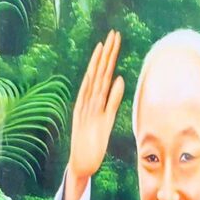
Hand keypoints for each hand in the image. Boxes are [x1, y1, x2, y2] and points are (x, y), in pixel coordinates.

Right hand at [64, 30, 124, 199]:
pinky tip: (116, 78)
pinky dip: (112, 94)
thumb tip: (118, 80)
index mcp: (89, 100)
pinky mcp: (99, 125)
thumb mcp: (105, 117)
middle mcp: (88, 102)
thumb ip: (112, 99)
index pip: (99, 73)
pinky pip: (107, 107)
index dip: (105, 56)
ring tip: (110, 48)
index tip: (110, 40)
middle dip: (106, 54)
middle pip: (99, 73)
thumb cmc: (92, 142)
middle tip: (112, 34)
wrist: (81, 164)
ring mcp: (92, 112)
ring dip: (105, 67)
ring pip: (100, 84)